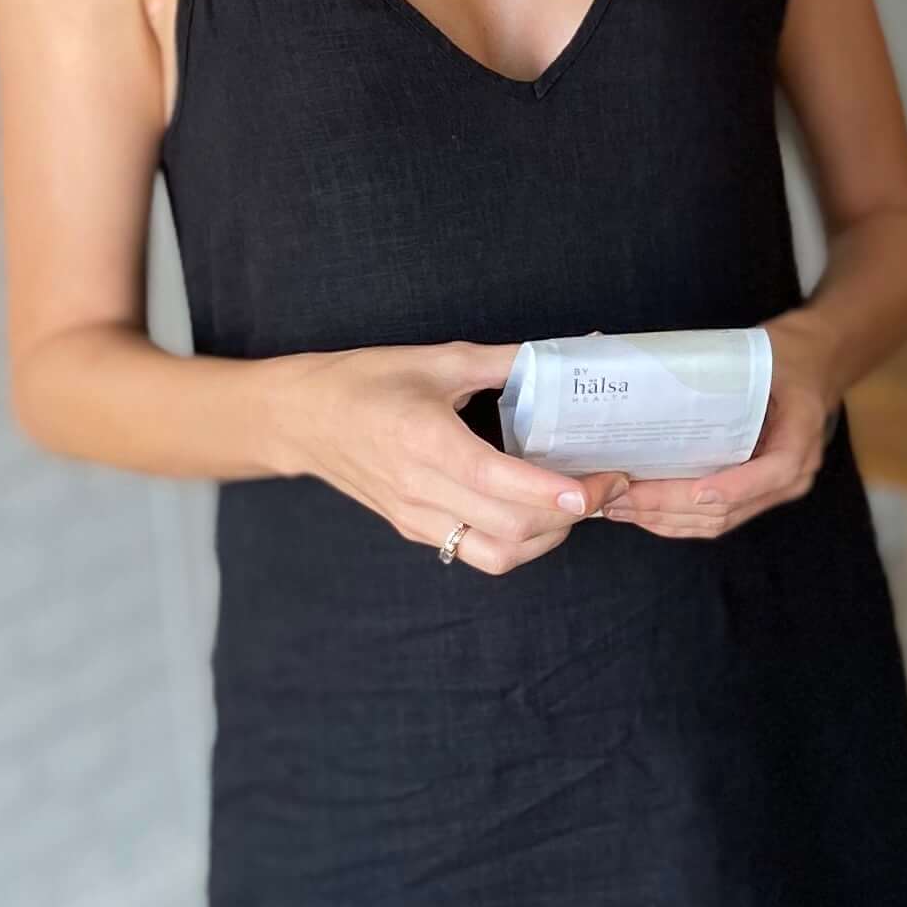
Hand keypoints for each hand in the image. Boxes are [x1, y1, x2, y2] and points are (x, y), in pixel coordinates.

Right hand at [284, 341, 600, 575]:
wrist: (299, 418)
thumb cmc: (364, 381)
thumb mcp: (437, 359)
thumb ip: (507, 362)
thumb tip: (569, 352)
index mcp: (425, 441)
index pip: (498, 481)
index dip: (553, 492)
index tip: (597, 484)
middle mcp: (420, 489)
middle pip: (509, 528)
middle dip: (570, 515)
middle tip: (607, 485)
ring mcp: (416, 517)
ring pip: (496, 554)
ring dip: (547, 537)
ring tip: (576, 504)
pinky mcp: (414, 530)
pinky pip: (475, 552)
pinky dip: (518, 541)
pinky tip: (537, 511)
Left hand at [605, 306, 840, 541]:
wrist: (814, 366)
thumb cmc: (788, 357)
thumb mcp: (767, 353)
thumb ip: (726, 370)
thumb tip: (653, 373)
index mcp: (801, 435)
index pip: (773, 471)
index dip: (734, 486)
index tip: (696, 491)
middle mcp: (791, 474)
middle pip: (731, 507)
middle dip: (671, 507)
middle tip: (622, 497)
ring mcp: (772, 490)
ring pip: (718, 521)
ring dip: (666, 519)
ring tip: (619, 507)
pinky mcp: (752, 495)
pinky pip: (715, 518)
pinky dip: (676, 519)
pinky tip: (642, 511)